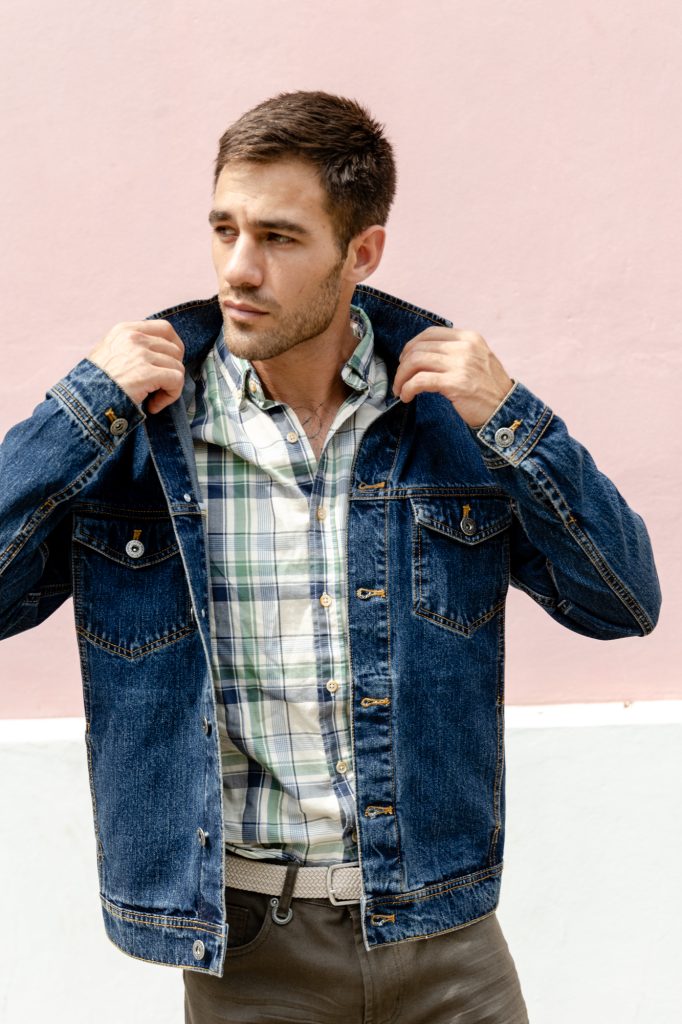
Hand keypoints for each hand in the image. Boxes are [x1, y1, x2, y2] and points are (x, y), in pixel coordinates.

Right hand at [88, 320, 184, 413]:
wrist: (84, 400)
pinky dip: (170, 396)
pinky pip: (177, 380)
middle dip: (172, 371)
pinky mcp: (147, 372)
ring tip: (152, 399)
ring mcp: (141, 353)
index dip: (174, 347)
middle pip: (175, 349)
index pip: (165, 328)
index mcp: (125, 330)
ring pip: (178, 366)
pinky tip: (153, 405)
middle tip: (158, 387)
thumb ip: (133, 347)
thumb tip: (162, 352)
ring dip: (170, 387)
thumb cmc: (96, 383)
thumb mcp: (110, 353)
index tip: (169, 364)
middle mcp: (134, 337)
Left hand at [392, 327, 513, 427]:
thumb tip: (421, 353)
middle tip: (399, 380)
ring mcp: (461, 364)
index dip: (411, 346)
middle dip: (403, 365)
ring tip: (400, 390)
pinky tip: (406, 397)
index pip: (430, 333)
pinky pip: (420, 381)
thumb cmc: (488, 389)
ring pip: (415, 361)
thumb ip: (455, 352)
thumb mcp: (476, 359)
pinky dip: (407, 388)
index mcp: (469, 338)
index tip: (405, 361)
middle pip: (419, 347)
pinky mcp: (455, 383)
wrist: (505, 411)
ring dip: (401, 377)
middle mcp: (465, 347)